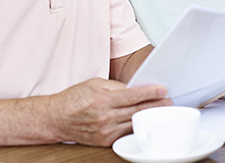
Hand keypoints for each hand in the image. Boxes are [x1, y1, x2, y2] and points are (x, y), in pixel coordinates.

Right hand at [41, 78, 169, 145]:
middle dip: (155, 105)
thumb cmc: (73, 99)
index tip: (162, 90)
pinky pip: (125, 133)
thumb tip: (134, 89)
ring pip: (134, 123)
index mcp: (101, 99)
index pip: (132, 96)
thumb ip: (115, 85)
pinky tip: (143, 121)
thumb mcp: (93, 83)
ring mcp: (105, 131)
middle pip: (137, 111)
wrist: (57, 118)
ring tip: (159, 111)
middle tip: (167, 101)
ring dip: (149, 117)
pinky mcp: (105, 141)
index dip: (150, 92)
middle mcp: (104, 117)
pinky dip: (135, 126)